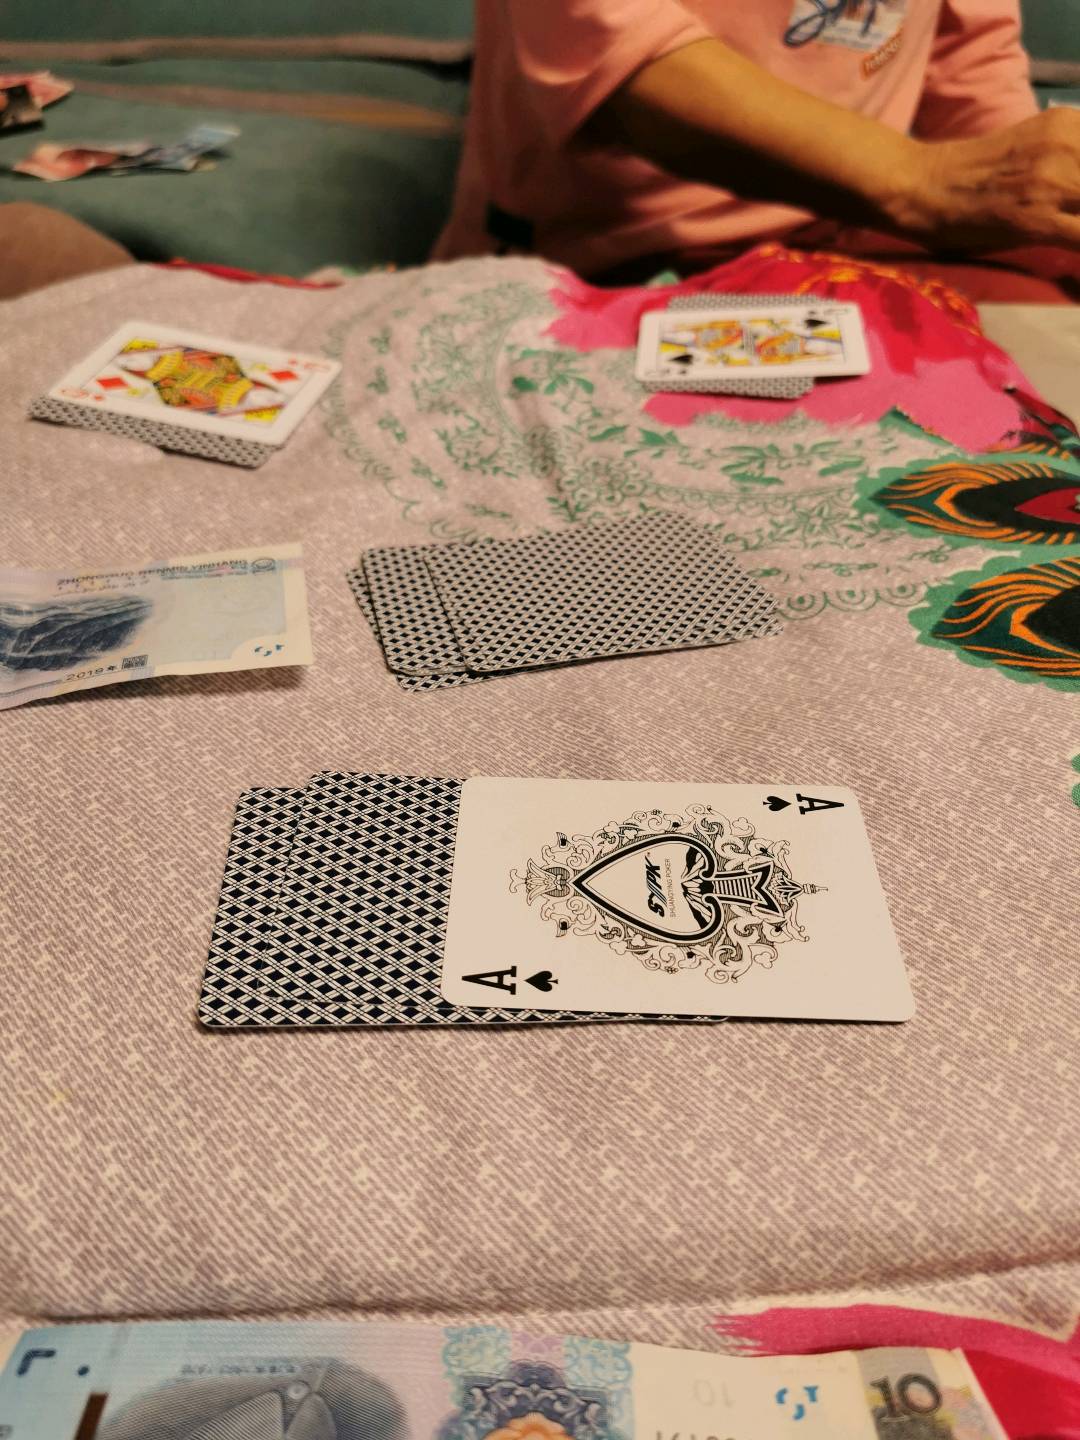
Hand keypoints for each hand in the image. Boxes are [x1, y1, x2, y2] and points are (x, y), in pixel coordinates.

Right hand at [895, 108, 1079, 250]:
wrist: (920, 187)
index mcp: (1069, 124)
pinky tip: (1076, 262)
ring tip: (1072, 232)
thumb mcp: (1033, 150)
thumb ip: (1069, 162)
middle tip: (1076, 218)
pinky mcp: (1038, 218)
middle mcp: (1069, 142)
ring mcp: (1054, 180)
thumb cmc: (971, 177)